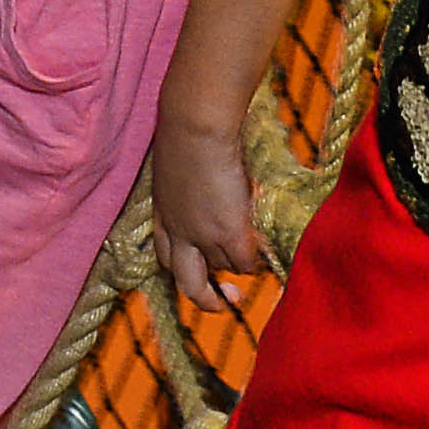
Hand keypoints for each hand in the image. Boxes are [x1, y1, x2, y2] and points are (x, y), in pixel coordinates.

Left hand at [151, 109, 265, 311]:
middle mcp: (177, 231)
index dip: (183, 263)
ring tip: (256, 257)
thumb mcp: (180, 161)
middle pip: (187, 282)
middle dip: (205, 298)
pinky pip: (246, 264)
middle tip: (224, 303)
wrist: (195, 124)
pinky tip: (265, 252)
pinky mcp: (229, 234)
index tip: (199, 266)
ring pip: (224, 268)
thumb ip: (191, 178)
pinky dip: (256, 262)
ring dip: (238, 266)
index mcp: (162, 212)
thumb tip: (214, 175)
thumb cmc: (187, 126)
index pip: (166, 253)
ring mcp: (202, 237)